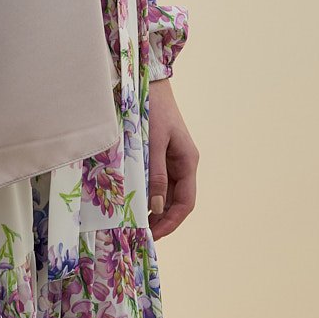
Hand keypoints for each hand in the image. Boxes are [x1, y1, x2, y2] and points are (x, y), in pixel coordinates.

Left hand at [146, 77, 198, 239]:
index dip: (172, 222)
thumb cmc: (153, 109)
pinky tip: (131, 199)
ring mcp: (170, 158)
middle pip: (174, 201)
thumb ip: (155, 174)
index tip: (154, 235)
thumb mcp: (153, 143)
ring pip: (163, 192)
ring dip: (151, 207)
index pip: (186, 203)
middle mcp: (182, 163)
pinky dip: (145, 191)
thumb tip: (156, 207)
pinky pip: (154, 179)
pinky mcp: (158, 153)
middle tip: (139, 232)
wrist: (147, 82)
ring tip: (132, 220)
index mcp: (187, 161)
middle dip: (160, 219)